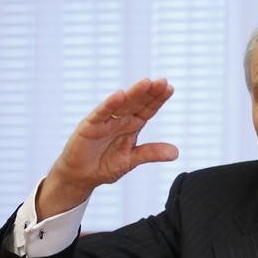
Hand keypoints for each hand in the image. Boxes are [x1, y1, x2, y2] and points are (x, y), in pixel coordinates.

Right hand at [37, 78, 177, 219]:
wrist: (81, 176)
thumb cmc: (105, 164)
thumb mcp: (132, 160)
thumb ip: (151, 153)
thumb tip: (176, 153)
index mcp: (132, 125)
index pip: (148, 109)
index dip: (158, 99)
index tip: (169, 88)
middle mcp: (120, 119)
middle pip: (137, 102)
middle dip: (150, 92)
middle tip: (162, 82)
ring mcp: (105, 121)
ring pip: (121, 104)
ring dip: (133, 93)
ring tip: (146, 83)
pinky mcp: (90, 126)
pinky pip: (101, 114)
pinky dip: (110, 105)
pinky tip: (119, 96)